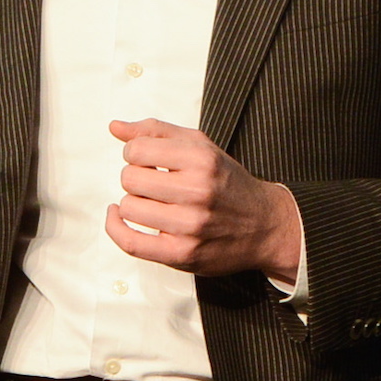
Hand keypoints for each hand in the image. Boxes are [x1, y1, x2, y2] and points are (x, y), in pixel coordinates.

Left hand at [105, 118, 302, 285]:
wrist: (264, 226)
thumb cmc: (228, 184)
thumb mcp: (202, 147)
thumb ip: (158, 132)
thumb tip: (115, 127)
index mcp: (202, 159)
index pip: (137, 150)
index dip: (135, 153)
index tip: (146, 159)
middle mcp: (198, 191)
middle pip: (129, 179)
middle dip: (135, 178)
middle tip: (152, 182)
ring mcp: (189, 225)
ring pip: (128, 207)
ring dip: (134, 203)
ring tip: (152, 202)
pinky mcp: (181, 253)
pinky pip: (130, 242)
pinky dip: (115, 228)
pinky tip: (118, 217)